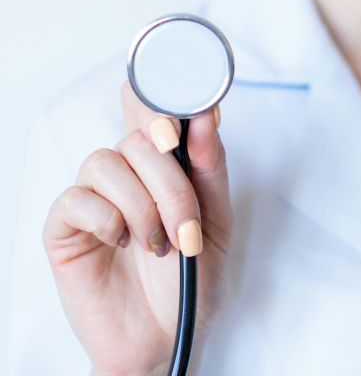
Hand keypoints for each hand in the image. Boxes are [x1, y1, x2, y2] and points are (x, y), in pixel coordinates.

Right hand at [43, 82, 231, 374]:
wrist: (166, 337)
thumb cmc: (191, 282)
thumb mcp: (216, 223)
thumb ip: (209, 170)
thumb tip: (205, 116)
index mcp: (165, 170)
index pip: (152, 111)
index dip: (162, 100)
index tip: (184, 120)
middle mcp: (129, 176)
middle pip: (138, 137)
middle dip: (170, 182)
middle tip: (187, 227)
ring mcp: (95, 198)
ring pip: (106, 161)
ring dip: (142, 206)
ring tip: (159, 245)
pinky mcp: (65, 227)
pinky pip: (77, 199)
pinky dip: (108, 220)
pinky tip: (122, 244)